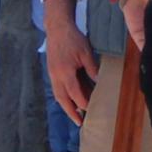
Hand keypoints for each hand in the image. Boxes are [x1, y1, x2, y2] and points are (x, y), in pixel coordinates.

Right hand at [42, 1, 96, 122]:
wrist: (57, 28)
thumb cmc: (73, 39)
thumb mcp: (86, 52)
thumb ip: (92, 68)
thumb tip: (99, 82)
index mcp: (65, 72)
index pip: (74, 93)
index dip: (82, 103)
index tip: (90, 110)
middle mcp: (56, 76)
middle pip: (63, 99)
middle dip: (71, 112)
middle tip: (79, 123)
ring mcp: (52, 74)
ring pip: (58, 95)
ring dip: (66, 106)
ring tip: (75, 114)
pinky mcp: (51, 71)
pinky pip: (56, 88)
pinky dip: (63, 96)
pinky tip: (70, 100)